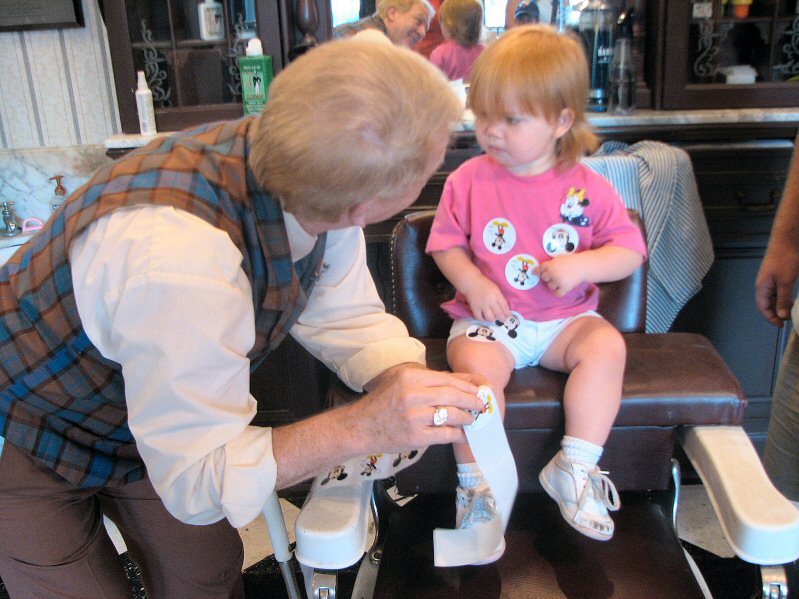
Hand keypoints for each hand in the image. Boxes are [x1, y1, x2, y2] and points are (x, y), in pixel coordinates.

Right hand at [349, 366, 486, 450]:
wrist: (360, 427)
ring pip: (453, 415)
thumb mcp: (401, 381)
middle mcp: (413, 394)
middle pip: (453, 396)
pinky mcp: (417, 437)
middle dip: (472, 401)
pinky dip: (458, 434)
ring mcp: (415, 417)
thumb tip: (463, 382)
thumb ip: (429, 380)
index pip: (447, 379)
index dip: (466, 386)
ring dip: (467, 418)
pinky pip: (446, 434)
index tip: (478, 390)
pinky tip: (461, 434)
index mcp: (410, 377)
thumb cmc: (382, 402)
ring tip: (472, 419)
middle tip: (481, 405)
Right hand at [462, 276, 510, 322]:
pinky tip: (484, 318)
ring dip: (493, 319)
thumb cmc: (484, 284)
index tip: (508, 316)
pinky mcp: (475, 308)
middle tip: (503, 320)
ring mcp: (482, 305)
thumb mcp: (495, 288)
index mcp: (496, 295)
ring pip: (490, 318)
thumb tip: (503, 307)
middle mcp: (490, 301)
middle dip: (502, 318)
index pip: (504, 306)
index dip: (507, 313)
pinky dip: (483, 319)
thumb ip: (499, 297)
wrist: (471, 282)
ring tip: (493, 318)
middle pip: (499, 314)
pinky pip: (480, 318)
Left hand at [535, 254, 586, 296]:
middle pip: (544, 278)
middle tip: (556, 274)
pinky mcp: (564, 288)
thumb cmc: (572, 260)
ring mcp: (558, 281)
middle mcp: (552, 273)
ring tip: (562, 280)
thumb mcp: (559, 258)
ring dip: (554, 284)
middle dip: (549, 277)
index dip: (537, 271)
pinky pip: (557, 293)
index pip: (540, 268)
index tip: (534, 273)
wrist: (584, 266)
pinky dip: (559, 291)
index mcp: (550, 265)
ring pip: (550, 286)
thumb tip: (544, 270)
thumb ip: (551, 264)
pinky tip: (563, 288)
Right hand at [755, 248, 798, 326]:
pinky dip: (785, 298)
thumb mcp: (786, 281)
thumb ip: (783, 299)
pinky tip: (793, 299)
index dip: (771, 318)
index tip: (782, 325)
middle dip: (777, 313)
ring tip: (792, 310)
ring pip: (774, 298)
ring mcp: (771, 280)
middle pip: (768, 304)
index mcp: (762, 287)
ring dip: (782, 306)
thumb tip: (782, 315)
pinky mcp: (779, 276)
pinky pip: (780, 291)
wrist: (788, 240)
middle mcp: (764, 285)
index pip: (762, 308)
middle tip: (790, 319)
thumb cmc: (785, 258)